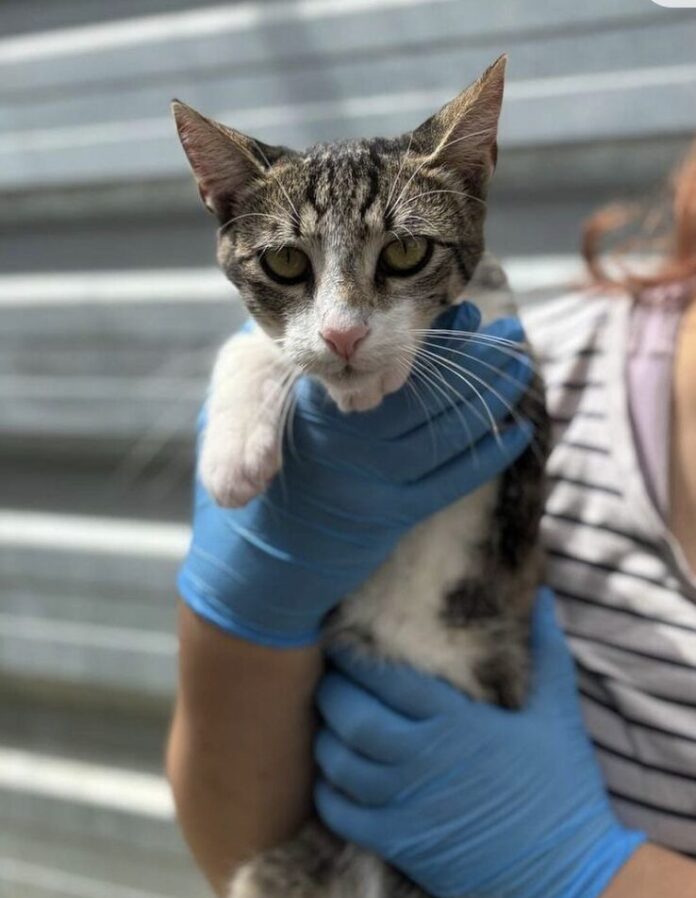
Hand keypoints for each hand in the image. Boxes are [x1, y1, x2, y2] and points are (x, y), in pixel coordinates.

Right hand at [178, 302, 533, 645]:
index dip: (424, 343)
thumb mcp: (234, 404)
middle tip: (506, 332)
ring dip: (487, 402)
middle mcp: (345, 454)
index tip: (457, 309)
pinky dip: (486, 457)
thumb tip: (328, 341)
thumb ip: (268, 370)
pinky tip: (517, 430)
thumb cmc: (240, 463)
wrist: (255, 564)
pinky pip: (448, 485)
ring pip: (442, 439)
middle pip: (421, 402)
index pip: (374, 371)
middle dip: (469, 367)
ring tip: (519, 363)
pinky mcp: (393, 518)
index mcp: (309, 416)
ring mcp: (373, 490)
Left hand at [314, 589, 644, 897]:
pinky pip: (341, 814)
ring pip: (340, 763)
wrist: (567, 870)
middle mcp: (424, 759)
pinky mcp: (400, 843)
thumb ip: (547, 650)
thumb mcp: (557, 711)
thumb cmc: (562, 784)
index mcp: (457, 721)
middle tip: (325, 680)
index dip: (353, 658)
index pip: (387, 679)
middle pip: (352, 717)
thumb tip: (547, 598)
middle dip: (331, 693)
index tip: (339, 643)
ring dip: (325, 739)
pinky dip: (327, 792)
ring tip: (326, 724)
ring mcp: (407, 804)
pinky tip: (331, 777)